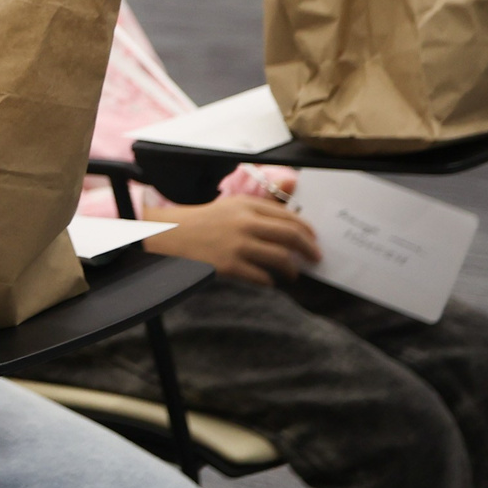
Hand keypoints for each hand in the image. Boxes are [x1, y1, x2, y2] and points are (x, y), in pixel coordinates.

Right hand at [142, 195, 319, 285]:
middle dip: (309, 249)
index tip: (314, 240)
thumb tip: (293, 219)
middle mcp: (245, 222)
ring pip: (280, 258)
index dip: (308, 231)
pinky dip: (269, 281)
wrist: (171, 234)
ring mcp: (237, 245)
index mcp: (248, 205)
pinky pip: (261, 277)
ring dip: (292, 269)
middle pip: (291, 236)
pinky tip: (269, 281)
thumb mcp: (232, 205)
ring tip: (293, 273)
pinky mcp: (228, 265)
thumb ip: (262, 208)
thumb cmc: (204, 221)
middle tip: (315, 258)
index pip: (289, 217)